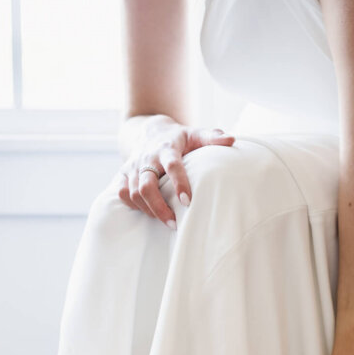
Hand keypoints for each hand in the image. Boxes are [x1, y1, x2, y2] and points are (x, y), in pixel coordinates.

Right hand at [117, 114, 234, 227]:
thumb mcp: (196, 134)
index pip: (172, 166)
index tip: (187, 201)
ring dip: (149, 210)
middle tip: (174, 224)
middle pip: (146, 185)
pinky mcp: (123, 174)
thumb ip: (212, 138)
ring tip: (167, 221)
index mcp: (166, 148)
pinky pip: (122, 193)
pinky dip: (133, 205)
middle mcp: (147, 157)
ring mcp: (133, 166)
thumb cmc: (179, 138)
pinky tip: (148, 212)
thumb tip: (232, 141)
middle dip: (159, 207)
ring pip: (133, 193)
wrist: (151, 131)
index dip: (179, 183)